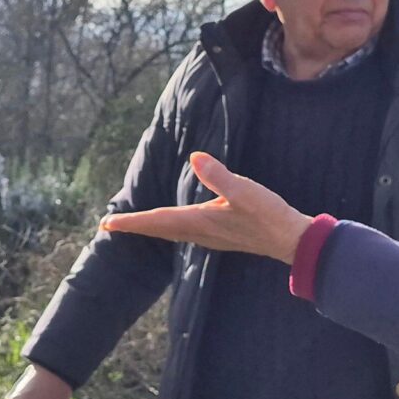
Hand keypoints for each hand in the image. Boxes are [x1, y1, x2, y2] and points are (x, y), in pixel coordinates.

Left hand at [98, 153, 309, 261]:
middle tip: (109, 225)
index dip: (132, 221)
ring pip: (170, 232)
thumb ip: (219, 175)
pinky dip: (168, 227)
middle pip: (159, 229)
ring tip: (134, 223)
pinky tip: (173, 224)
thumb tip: (196, 158)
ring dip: (150, 227)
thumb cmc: (269, 215)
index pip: (157, 220)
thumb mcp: (245, 190)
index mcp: (200, 221)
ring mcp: (210, 236)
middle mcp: (201, 232)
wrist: (290, 240)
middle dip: (135, 226)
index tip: (108, 224)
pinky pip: (184, 231)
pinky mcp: (220, 235)